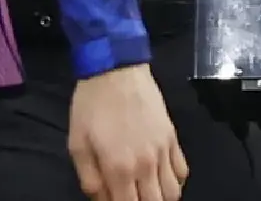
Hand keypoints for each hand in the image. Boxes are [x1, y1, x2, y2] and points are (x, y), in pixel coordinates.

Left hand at [68, 62, 187, 200]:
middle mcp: (146, 164)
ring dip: (162, 198)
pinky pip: (182, 169)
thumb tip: (102, 199)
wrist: (116, 71)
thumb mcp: (77, 146)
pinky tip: (163, 179)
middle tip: (131, 197)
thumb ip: (89, 179)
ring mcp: (163, 150)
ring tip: (148, 194)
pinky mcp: (173, 137)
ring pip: (173, 191)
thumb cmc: (91, 108)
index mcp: (119, 168)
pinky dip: (176, 181)